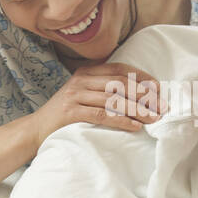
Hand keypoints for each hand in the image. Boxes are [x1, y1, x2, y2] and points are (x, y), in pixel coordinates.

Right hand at [31, 61, 163, 150]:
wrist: (35, 129)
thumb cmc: (65, 115)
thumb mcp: (83, 94)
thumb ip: (103, 90)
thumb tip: (138, 94)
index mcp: (86, 72)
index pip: (119, 69)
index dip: (141, 77)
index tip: (158, 88)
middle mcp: (81, 80)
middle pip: (119, 83)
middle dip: (143, 94)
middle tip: (161, 106)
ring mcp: (75, 95)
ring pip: (113, 99)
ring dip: (137, 109)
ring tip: (153, 118)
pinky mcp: (71, 112)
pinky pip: (102, 115)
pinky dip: (121, 120)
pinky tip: (135, 126)